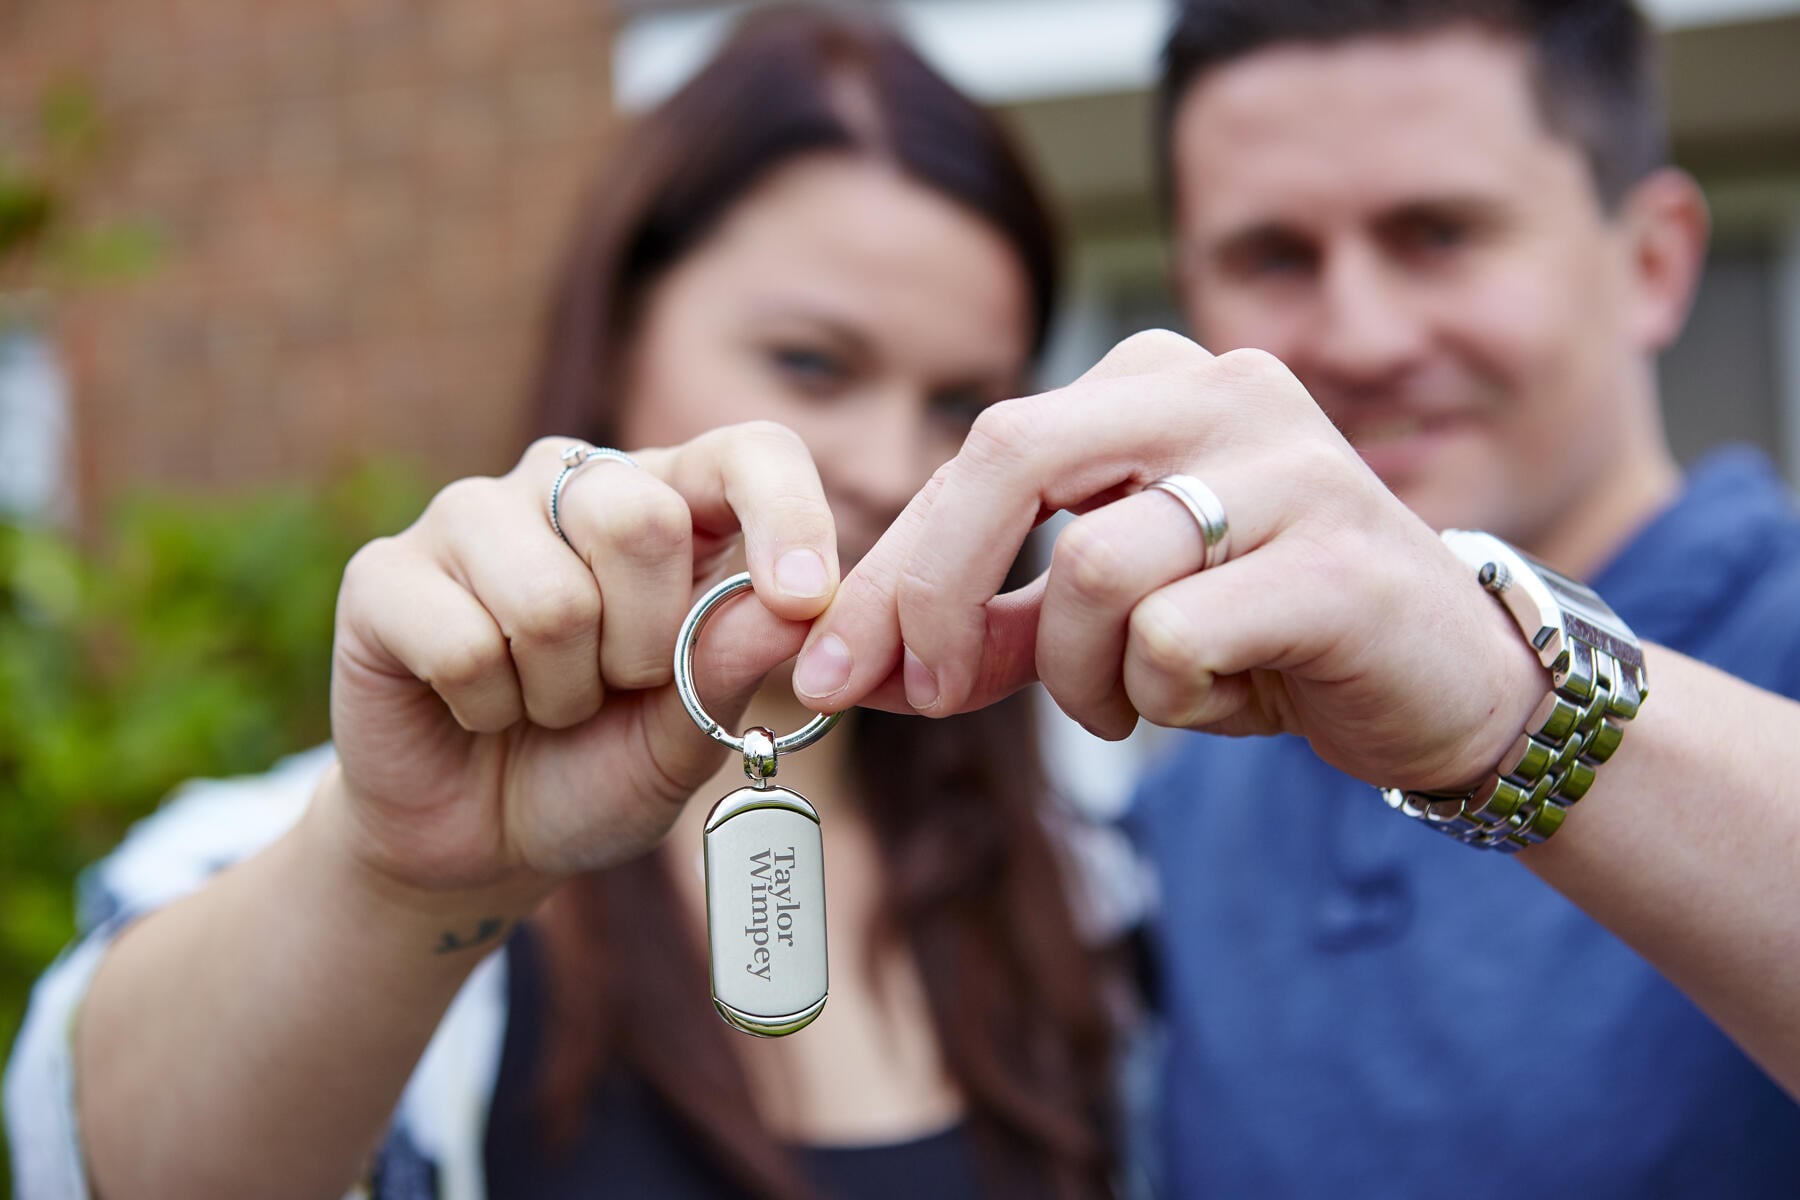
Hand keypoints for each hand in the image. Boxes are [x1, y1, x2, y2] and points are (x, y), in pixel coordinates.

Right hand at [326, 422, 837, 905]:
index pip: (749, 453)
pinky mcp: (385, 572)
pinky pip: (463, 644)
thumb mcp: (687, 736)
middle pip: (640, 519)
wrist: (481, 841)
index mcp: (671, 503)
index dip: (787, 515)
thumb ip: (733, 666)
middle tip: (620, 687)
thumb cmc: (599, 768)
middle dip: (647, 646)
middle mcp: (570, 483)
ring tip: (545, 703)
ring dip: (562, 692)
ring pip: (551, 598)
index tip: (803, 601)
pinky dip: (486, 707)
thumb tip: (794, 607)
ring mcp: (471, 515)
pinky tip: (475, 706)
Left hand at [794, 330, 1541, 792]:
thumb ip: (1001, 624)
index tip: (829, 668)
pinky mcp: (1339, 557)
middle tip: (921, 696)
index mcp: (1155, 379)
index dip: (891, 568)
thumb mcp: (1115, 622)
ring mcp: (1290, 462)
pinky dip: (1167, 696)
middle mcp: (1219, 388)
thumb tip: (869, 664)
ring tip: (1133, 705)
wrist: (1449, 680)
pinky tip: (1220, 699)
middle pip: (1008, 454)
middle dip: (933, 591)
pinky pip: (1176, 637)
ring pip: (1095, 568)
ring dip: (1079, 676)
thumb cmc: (1269, 636)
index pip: (980, 451)